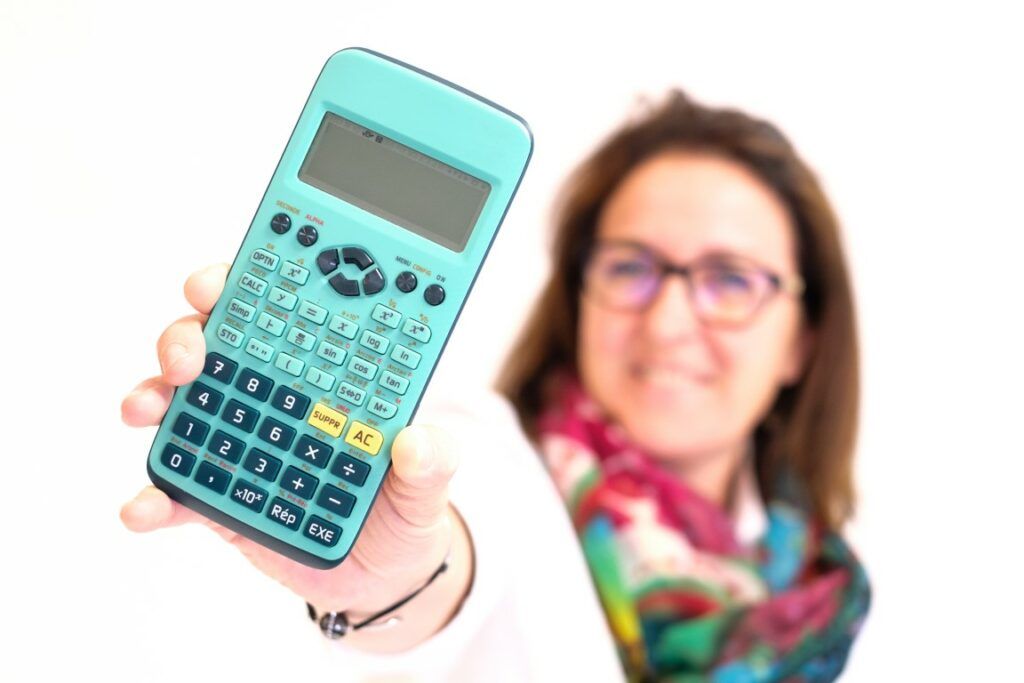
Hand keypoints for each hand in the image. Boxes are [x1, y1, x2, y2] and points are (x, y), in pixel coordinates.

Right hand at [120, 263, 464, 620]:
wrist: (380, 575)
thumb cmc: (405, 508)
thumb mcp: (431, 485)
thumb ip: (434, 463)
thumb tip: (415, 442)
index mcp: (324, 374)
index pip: (283, 310)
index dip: (248, 283)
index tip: (223, 280)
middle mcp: (273, 396)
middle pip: (216, 342)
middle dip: (188, 332)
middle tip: (188, 354)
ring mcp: (239, 442)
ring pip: (182, 402)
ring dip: (154, 394)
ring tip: (148, 409)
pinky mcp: (218, 499)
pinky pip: (176, 492)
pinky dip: (154, 497)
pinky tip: (145, 508)